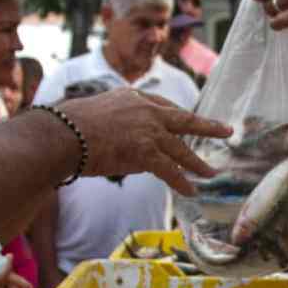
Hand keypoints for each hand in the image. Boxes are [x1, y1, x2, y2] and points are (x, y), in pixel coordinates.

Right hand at [59, 90, 232, 195]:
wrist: (60, 134)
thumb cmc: (67, 126)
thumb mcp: (97, 112)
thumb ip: (116, 122)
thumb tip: (123, 144)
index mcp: (132, 96)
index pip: (162, 105)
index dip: (177, 116)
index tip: (187, 121)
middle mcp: (144, 109)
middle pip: (183, 119)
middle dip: (207, 126)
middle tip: (227, 130)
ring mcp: (147, 130)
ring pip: (181, 149)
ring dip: (197, 163)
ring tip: (210, 172)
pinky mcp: (145, 151)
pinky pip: (170, 170)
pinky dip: (181, 183)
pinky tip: (191, 191)